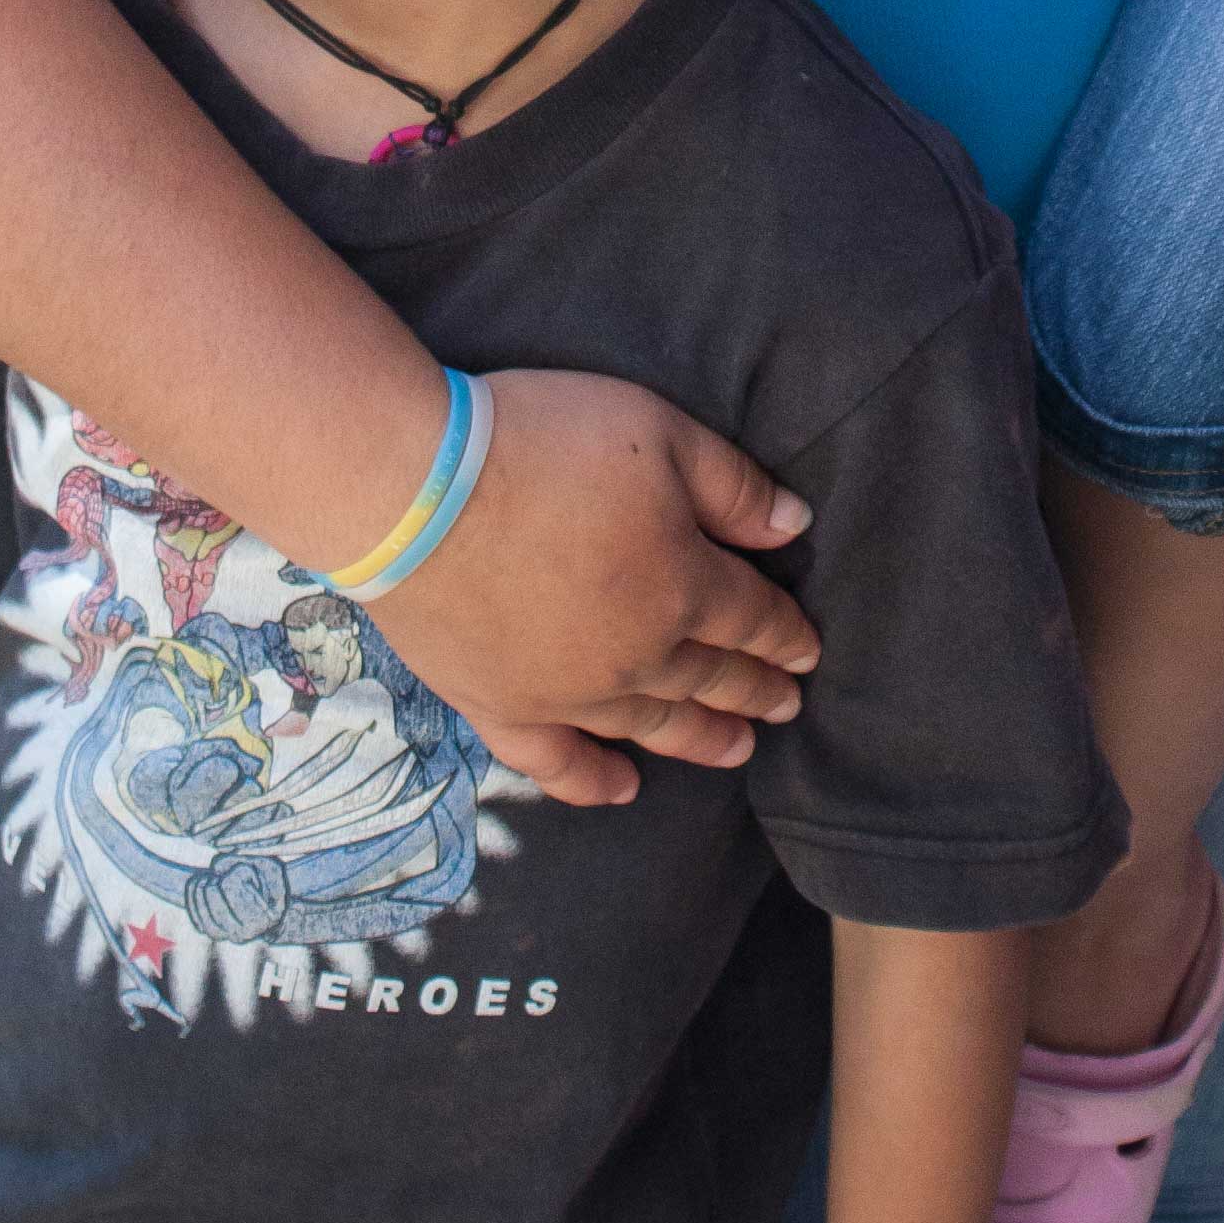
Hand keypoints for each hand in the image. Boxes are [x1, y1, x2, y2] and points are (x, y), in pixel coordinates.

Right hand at [372, 369, 819, 809]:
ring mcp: (567, 693)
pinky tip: (622, 789)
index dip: (786, 635)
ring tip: (737, 750)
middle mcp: (637, 656)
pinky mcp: (500, 707)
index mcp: (684, 587)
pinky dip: (594, 782)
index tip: (808, 652)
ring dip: (701, 739)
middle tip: (785, 708)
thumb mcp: (660, 433)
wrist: (415, 491)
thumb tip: (794, 528)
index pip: (752, 618)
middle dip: (755, 691)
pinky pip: (558, 763)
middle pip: (711, 678)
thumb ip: (733, 487)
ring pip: (652, 727)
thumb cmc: (544, 442)